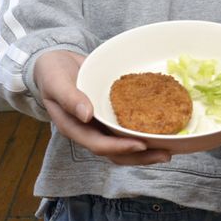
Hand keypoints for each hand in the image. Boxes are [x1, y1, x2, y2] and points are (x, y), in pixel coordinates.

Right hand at [34, 50, 171, 164]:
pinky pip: (127, 127)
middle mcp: (89, 130)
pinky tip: (162, 129)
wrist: (55, 63)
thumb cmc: (52, 73)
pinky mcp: (110, 115)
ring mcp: (101, 124)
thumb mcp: (56, 81)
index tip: (141, 145)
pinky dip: (143, 131)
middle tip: (165, 155)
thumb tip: (86, 115)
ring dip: (145, 151)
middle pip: (116, 152)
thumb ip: (69, 98)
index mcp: (74, 127)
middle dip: (140, 157)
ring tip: (168, 150)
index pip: (98, 144)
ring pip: (124, 144)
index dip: (119, 148)